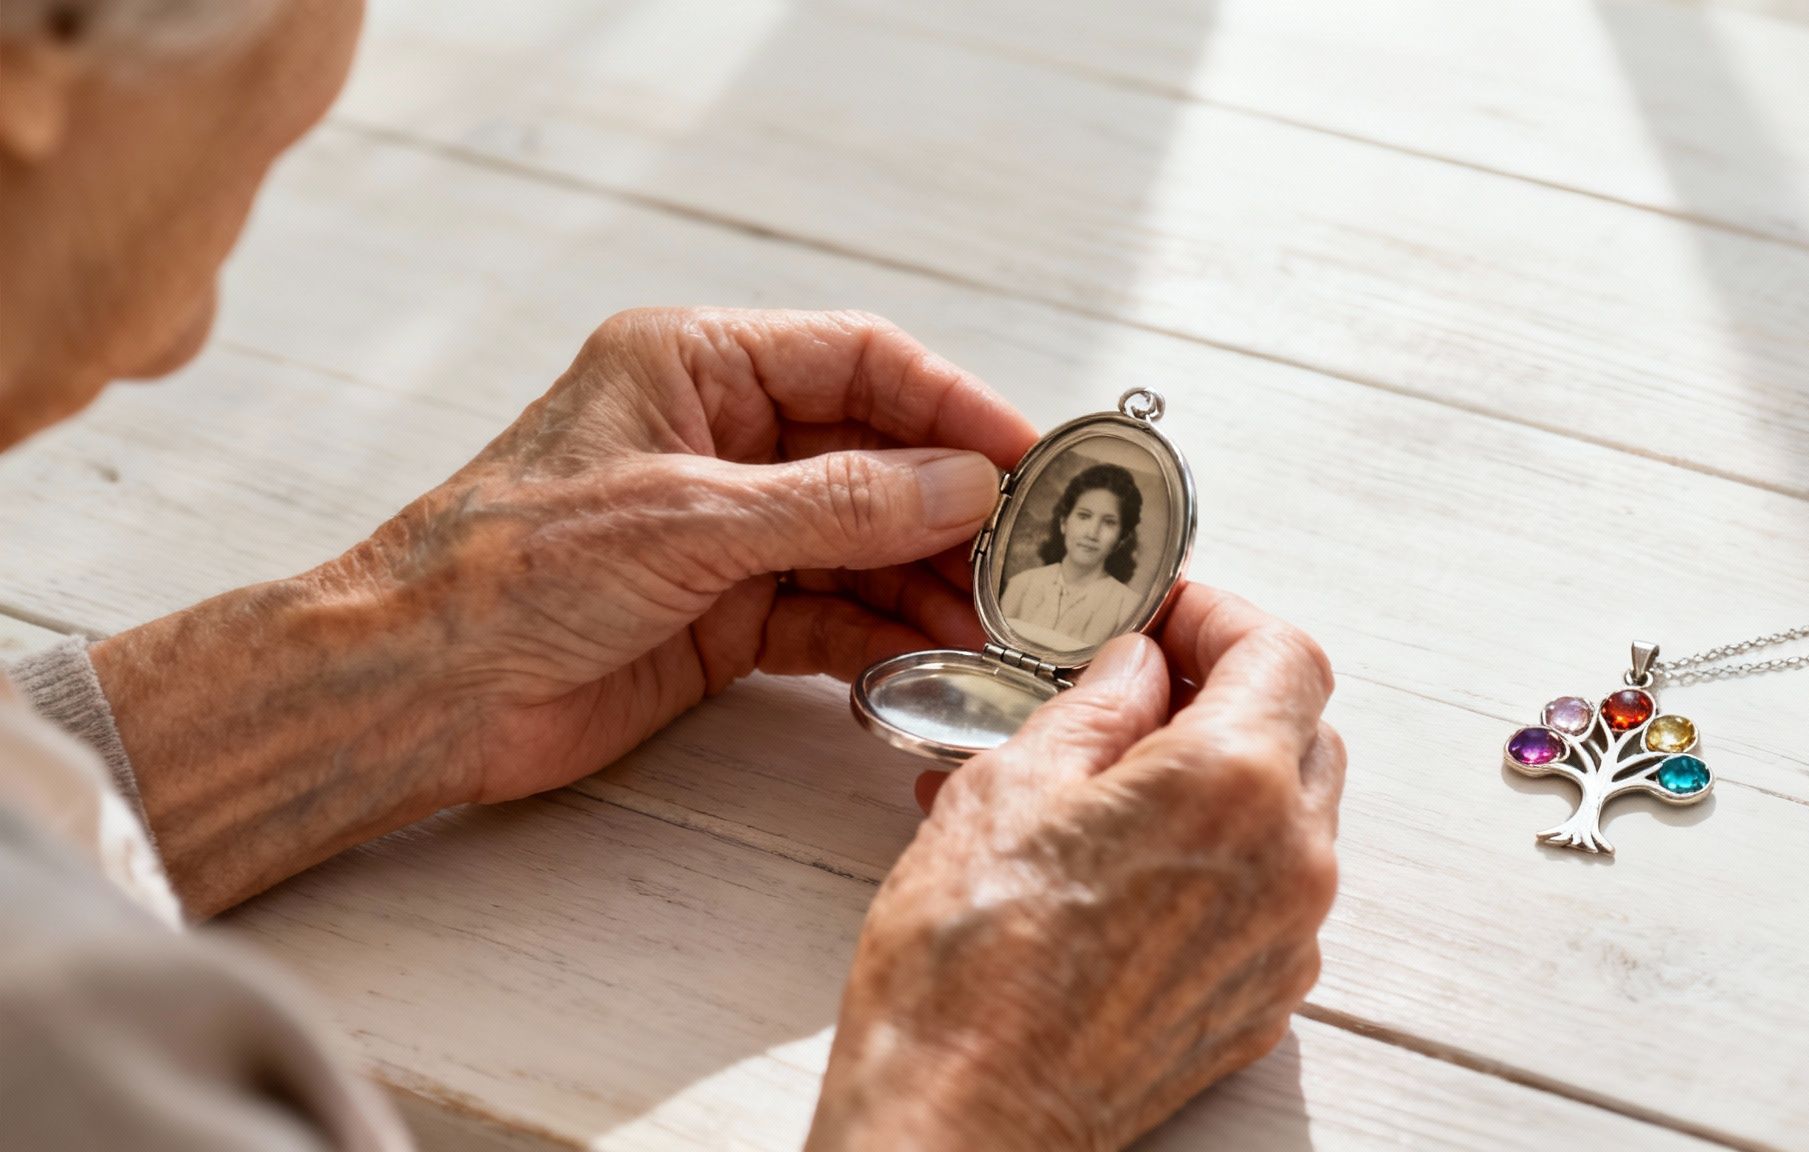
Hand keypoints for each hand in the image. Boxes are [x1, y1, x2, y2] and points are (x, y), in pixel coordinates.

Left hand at [94, 308, 1037, 913]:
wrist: (415, 691)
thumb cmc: (506, 570)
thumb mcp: (688, 519)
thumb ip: (838, 502)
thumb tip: (966, 485)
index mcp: (695, 365)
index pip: (861, 361)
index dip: (955, 405)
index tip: (1032, 457)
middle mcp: (721, 437)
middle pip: (877, 454)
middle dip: (957, 505)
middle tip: (1037, 556)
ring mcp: (728, 528)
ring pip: (866, 539)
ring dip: (933, 579)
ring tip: (1003, 621)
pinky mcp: (726, 613)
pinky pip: (833, 610)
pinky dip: (886, 633)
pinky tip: (938, 654)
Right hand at [807, 585, 1344, 1151]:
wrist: (965, 1118)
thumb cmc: (969, 967)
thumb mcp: (1011, 784)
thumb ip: (1097, 705)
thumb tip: (1137, 666)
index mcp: (1232, 784)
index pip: (1284, 654)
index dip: (1222, 616)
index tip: (1166, 617)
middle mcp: (1288, 861)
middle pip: (1303, 729)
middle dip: (1230, 690)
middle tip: (1140, 685)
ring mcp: (1286, 940)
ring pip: (1291, 813)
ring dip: (1224, 774)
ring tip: (1112, 778)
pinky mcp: (1264, 1000)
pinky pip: (1270, 893)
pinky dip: (1220, 854)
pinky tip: (1123, 860)